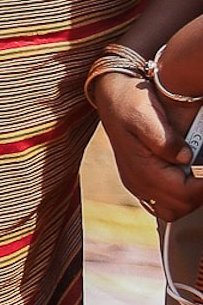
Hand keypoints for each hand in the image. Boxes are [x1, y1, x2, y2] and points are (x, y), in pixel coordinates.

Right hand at [90, 70, 202, 222]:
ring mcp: (137, 182)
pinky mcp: (139, 179)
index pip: (183, 194)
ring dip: (189, 200)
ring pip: (171, 210)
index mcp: (141, 168)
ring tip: (200, 181)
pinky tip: (188, 180)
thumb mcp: (147, 115)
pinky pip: (162, 203)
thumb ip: (165, 140)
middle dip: (199, 195)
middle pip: (179, 208)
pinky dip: (178, 198)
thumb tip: (185, 157)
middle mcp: (138, 181)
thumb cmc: (128, 102)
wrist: (111, 94)